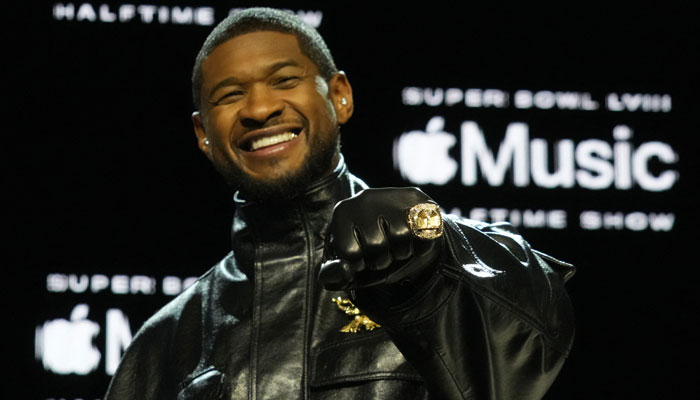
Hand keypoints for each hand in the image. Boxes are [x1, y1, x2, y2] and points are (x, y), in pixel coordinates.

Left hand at [319, 187, 443, 290]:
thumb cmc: (366, 250)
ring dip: (401, 254)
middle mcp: (366, 199)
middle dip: (381, 261)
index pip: (349, 253)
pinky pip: (424, 236)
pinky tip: (413, 240)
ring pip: (401, 241)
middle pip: (376, 247)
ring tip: (396, 245)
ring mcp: (394, 197)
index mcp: (342, 212)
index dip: (358, 264)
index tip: (359, 256)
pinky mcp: (421, 202)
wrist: (397, 228)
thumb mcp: (344, 266)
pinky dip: (421, 248)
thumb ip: (334, 275)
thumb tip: (343, 270)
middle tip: (381, 252)